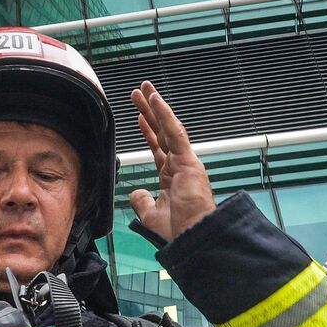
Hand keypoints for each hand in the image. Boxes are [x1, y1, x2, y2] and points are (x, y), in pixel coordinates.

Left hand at [128, 81, 215, 241]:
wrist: (191, 237)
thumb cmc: (178, 231)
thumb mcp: (151, 215)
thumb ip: (142, 202)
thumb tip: (135, 193)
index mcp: (172, 177)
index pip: (158, 148)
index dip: (148, 131)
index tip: (139, 117)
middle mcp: (179, 166)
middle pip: (162, 132)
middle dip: (150, 112)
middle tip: (140, 93)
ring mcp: (185, 161)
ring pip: (168, 127)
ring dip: (155, 106)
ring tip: (144, 88)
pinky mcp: (188, 160)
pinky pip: (174, 132)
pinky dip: (164, 114)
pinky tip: (155, 98)